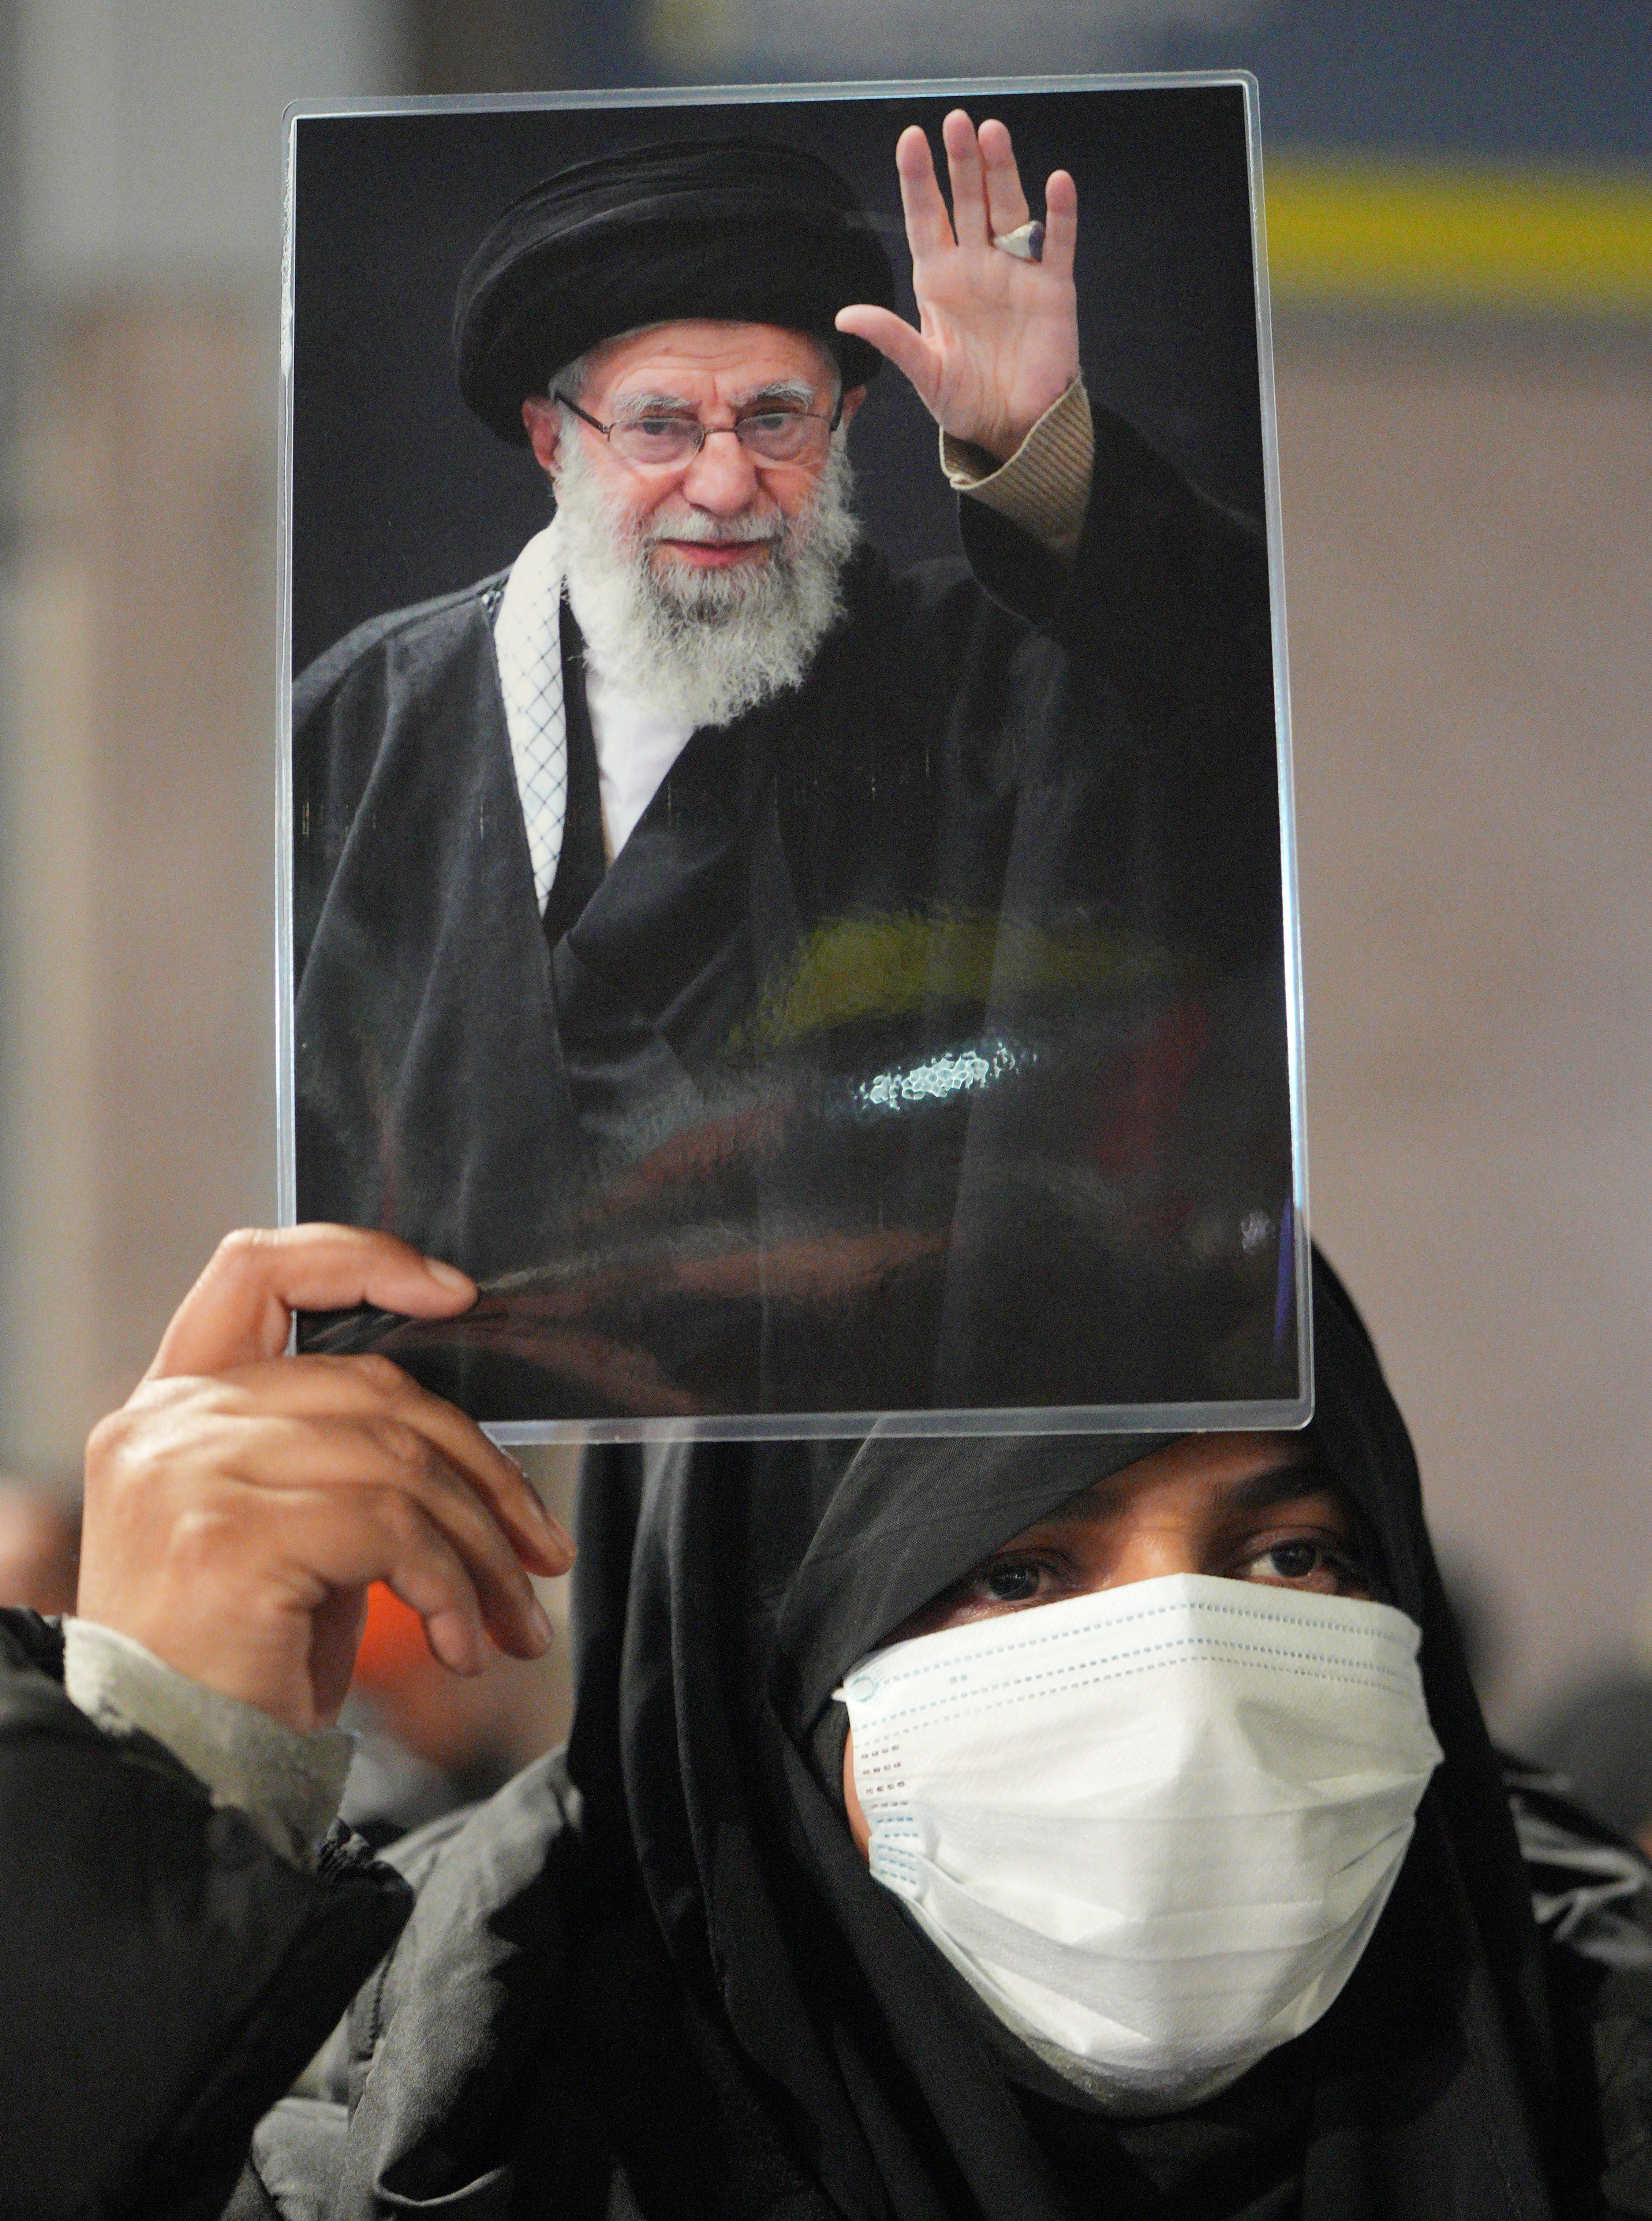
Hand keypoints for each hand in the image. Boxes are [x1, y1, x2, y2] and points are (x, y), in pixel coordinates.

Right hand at [77, 1226, 573, 1733]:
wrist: (177, 1773)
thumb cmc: (239, 1660)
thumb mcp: (287, 1530)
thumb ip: (338, 1453)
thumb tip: (470, 1441)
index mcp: (173, 1405)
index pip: (257, 1271)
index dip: (363, 1261)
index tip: (456, 1294)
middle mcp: (169, 1424)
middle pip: (375, 1388)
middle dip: (483, 1473)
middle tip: (540, 1553)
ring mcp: (190, 1473)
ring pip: (401, 1465)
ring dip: (483, 1550)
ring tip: (512, 1620)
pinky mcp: (230, 1535)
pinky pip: (392, 1529)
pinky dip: (453, 1588)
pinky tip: (462, 1645)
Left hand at [836, 110, 1078, 464]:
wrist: (1012, 429)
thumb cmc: (965, 400)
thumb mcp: (923, 372)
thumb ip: (891, 339)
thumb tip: (846, 316)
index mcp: (939, 280)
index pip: (925, 218)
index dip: (919, 180)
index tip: (911, 138)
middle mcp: (976, 265)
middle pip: (967, 202)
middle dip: (961, 163)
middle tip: (956, 121)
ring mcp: (1016, 272)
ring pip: (1008, 209)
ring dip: (1002, 172)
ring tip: (992, 134)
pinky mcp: (1053, 289)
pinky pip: (1058, 244)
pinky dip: (1060, 215)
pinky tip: (1058, 183)